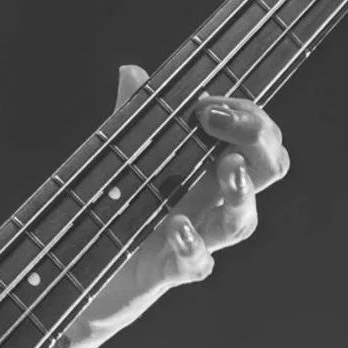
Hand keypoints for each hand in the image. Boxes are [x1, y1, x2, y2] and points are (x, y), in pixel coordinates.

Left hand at [0, 64, 288, 347]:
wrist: (80, 276)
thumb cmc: (115, 211)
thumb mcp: (122, 158)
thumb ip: (131, 117)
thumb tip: (132, 71)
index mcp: (206, 170)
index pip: (256, 139)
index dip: (249, 116)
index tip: (209, 101)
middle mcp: (210, 203)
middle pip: (266, 171)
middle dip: (260, 142)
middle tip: (223, 124)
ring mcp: (196, 239)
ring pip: (242, 221)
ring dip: (240, 193)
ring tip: (226, 166)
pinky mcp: (168, 271)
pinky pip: (197, 265)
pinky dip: (192, 247)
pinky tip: (177, 226)